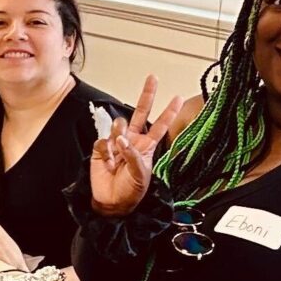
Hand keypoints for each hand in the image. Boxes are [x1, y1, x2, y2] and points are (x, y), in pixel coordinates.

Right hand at [90, 75, 182, 216]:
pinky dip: (107, 153)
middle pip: (139, 112)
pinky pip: (103, 141)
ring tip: (118, 159)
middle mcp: (133, 141)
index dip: (168, 112)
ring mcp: (117, 142)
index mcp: (147, 146)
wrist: (113, 202)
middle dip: (146, 95)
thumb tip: (123, 139)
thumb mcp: (141, 174)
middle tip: (152, 78)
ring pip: (118, 127)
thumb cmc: (131, 191)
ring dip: (118, 140)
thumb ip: (134, 155)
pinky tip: (109, 164)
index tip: (178, 98)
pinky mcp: (102, 148)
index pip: (160, 126)